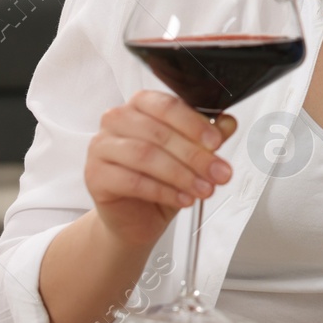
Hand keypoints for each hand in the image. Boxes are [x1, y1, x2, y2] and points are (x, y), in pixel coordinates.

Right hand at [84, 90, 235, 248]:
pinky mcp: (94, 175)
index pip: (167, 105)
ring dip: (181, 175)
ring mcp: (100, 147)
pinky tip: (183, 199)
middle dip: (194, 155)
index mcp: (140, 105)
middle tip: (219, 173)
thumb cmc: (160, 179)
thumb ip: (207, 137)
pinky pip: (132, 181)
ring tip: (204, 190)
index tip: (217, 143)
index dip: (194, 124)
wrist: (135, 217)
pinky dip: (163, 191)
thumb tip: (228, 123)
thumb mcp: (191, 156)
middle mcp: (116, 120)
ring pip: (145, 155)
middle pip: (158, 133)